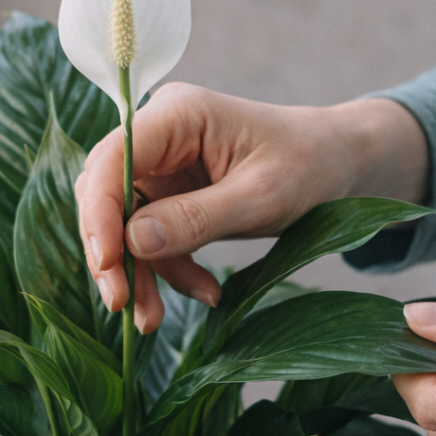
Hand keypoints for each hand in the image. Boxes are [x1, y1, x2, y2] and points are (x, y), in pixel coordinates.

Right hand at [75, 82, 427, 330]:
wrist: (337, 164)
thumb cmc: (309, 166)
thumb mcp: (261, 197)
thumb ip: (197, 218)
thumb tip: (132, 242)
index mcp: (178, 114)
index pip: (113, 159)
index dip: (99, 213)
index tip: (107, 266)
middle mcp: (160, 135)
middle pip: (106, 193)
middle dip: (113, 253)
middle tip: (122, 304)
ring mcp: (163, 165)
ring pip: (124, 223)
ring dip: (138, 273)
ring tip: (152, 321)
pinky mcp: (171, 194)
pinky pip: (152, 237)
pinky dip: (170, 270)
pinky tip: (205, 292)